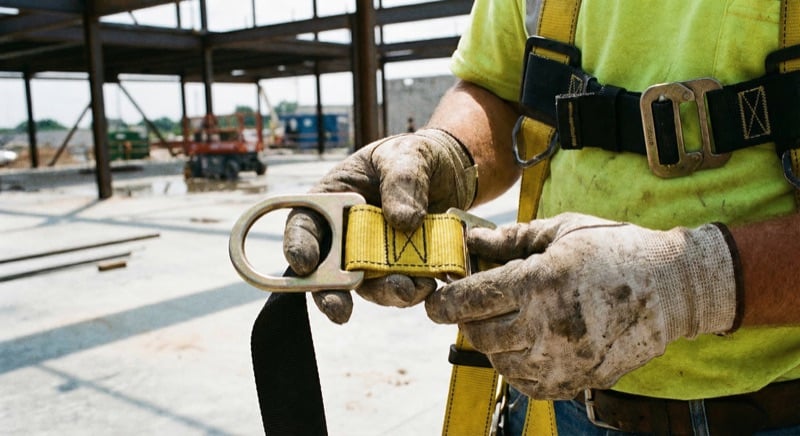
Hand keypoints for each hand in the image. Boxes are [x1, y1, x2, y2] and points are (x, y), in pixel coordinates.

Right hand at [284, 129, 476, 322]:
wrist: (451, 172)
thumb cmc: (415, 156)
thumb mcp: (407, 155)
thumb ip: (403, 180)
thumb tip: (402, 221)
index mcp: (331, 201)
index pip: (303, 226)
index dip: (298, 247)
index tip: (305, 264)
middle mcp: (345, 235)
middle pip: (326, 272)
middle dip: (330, 295)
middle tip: (340, 311)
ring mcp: (372, 257)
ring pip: (367, 286)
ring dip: (383, 293)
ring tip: (408, 290)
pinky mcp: (401, 270)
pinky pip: (400, 288)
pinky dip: (412, 291)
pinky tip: (427, 285)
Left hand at [425, 213, 739, 398]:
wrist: (674, 289)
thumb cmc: (616, 250)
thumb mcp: (564, 230)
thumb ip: (512, 238)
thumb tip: (471, 240)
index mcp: (541, 282)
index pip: (473, 300)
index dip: (445, 302)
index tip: (435, 301)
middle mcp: (548, 325)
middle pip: (480, 334)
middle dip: (468, 319)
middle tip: (476, 305)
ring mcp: (564, 358)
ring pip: (500, 361)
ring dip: (493, 342)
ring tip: (509, 321)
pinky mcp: (578, 379)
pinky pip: (527, 384)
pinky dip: (517, 366)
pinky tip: (528, 344)